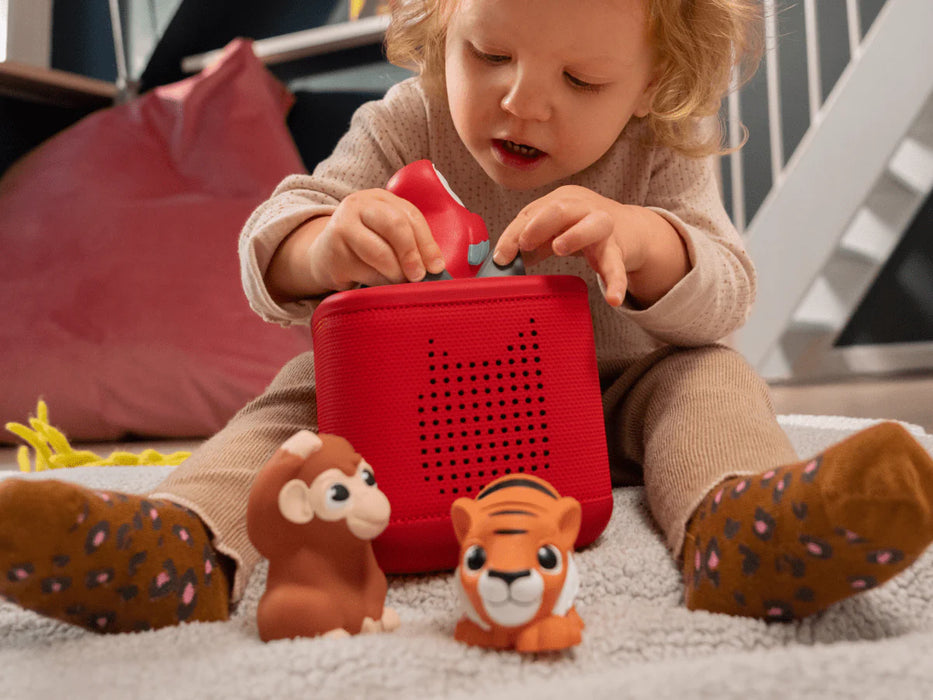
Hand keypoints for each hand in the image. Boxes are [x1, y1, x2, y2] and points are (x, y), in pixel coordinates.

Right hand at [266, 189, 445, 300]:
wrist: (324, 255)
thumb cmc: (365, 246)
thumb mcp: (385, 234)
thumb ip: (408, 242)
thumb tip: (434, 268)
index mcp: (380, 198)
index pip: (411, 216)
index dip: (427, 243)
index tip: (437, 267)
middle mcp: (360, 205)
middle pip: (396, 225)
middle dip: (412, 254)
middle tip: (418, 276)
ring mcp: (343, 224)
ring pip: (379, 252)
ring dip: (395, 273)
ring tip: (398, 281)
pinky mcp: (332, 249)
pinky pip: (364, 271)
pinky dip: (378, 282)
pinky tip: (378, 283)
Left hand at [493, 186, 687, 306]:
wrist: (629, 229)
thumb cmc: (579, 227)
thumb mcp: (551, 231)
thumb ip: (527, 245)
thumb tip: (499, 264)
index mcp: (561, 201)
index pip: (532, 214)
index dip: (513, 234)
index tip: (501, 256)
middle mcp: (584, 208)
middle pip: (561, 208)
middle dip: (540, 224)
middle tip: (525, 244)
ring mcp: (604, 227)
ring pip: (595, 225)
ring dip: (575, 235)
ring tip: (560, 248)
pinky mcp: (619, 250)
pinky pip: (618, 266)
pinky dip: (616, 283)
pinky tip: (613, 299)